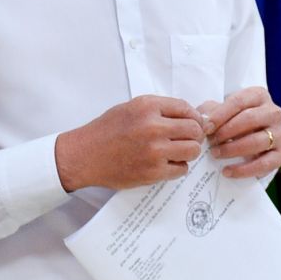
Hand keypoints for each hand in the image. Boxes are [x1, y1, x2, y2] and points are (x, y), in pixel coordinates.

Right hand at [55, 95, 204, 191]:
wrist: (85, 155)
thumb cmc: (107, 130)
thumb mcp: (132, 107)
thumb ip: (161, 109)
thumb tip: (193, 116)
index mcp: (148, 107)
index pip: (187, 108)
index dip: (194, 117)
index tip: (193, 122)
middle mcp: (153, 127)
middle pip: (194, 129)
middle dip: (194, 134)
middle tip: (186, 138)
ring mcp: (154, 151)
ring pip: (192, 150)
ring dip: (189, 151)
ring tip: (178, 151)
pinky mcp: (153, 172)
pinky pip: (181, 169)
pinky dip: (178, 166)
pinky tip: (166, 163)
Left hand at [195, 86, 280, 178]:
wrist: (248, 136)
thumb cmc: (231, 120)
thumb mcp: (219, 110)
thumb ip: (210, 112)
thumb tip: (204, 122)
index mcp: (259, 96)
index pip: (238, 102)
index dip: (220, 115)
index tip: (206, 128)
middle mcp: (273, 112)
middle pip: (249, 119)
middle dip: (226, 132)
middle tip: (211, 142)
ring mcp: (280, 133)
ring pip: (257, 141)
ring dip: (233, 149)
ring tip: (216, 154)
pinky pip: (265, 164)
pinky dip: (244, 170)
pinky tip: (228, 171)